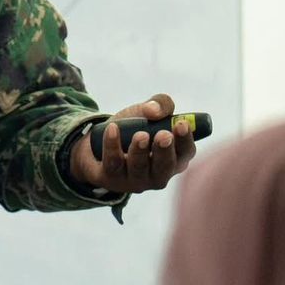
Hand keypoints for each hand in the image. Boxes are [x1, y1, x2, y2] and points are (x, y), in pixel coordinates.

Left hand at [67, 93, 196, 193]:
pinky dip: (112, 146)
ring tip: (140, 135)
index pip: (186, 152)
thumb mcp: (149, 111)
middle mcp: (159, 173)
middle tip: (164, 135)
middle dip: (164, 150)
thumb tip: (153, 110)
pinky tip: (112, 129)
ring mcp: (136, 180)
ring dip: (140, 151)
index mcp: (175, 157)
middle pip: (165, 166)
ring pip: (139, 168)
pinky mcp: (112, 179)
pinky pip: (113, 164)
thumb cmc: (134, 128)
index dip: (185, 139)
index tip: (181, 124)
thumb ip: (160, 104)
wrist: (98, 142)